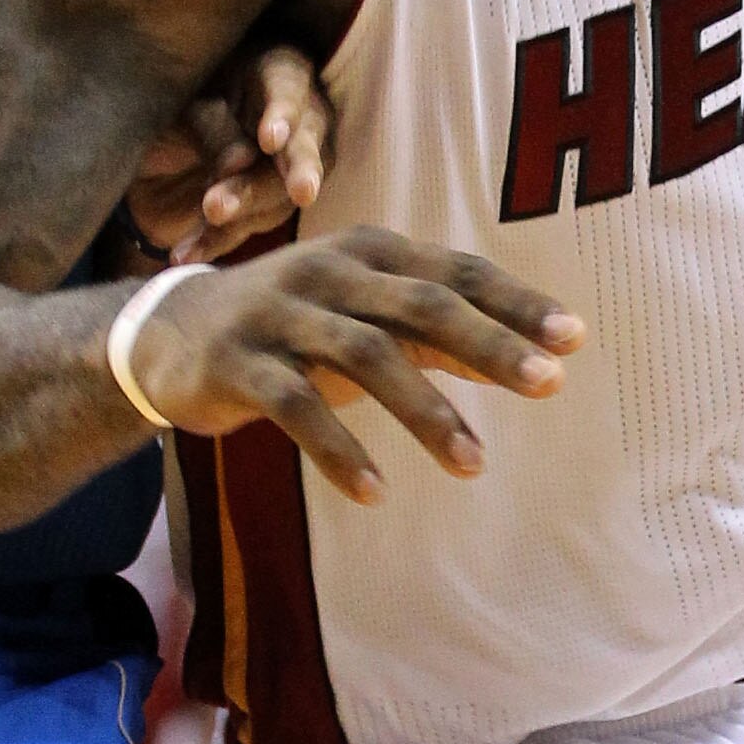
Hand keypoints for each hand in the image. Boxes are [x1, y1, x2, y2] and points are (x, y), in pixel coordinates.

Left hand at [126, 45, 333, 265]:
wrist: (155, 145)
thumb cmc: (178, 103)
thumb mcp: (185, 107)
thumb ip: (214, 130)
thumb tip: (241, 163)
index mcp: (276, 74)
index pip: (288, 87)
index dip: (284, 114)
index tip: (271, 140)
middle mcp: (297, 120)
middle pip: (303, 146)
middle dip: (293, 171)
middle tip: (298, 193)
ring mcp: (287, 168)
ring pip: (280, 192)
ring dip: (246, 207)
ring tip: (210, 211)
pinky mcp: (265, 208)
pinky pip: (248, 227)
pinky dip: (217, 240)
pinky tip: (187, 252)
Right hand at [126, 226, 585, 501]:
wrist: (168, 333)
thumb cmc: (293, 324)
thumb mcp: (363, 313)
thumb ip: (433, 330)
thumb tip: (523, 355)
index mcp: (369, 251)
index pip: (456, 273)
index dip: (516, 304)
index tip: (575, 338)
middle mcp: (329, 270)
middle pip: (424, 305)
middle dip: (491, 346)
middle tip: (550, 384)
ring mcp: (281, 314)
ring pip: (367, 356)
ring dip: (426, 411)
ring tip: (474, 465)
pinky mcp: (238, 364)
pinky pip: (296, 407)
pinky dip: (338, 450)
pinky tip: (375, 492)